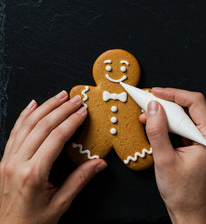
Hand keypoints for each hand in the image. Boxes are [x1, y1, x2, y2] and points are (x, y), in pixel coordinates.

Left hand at [0, 91, 106, 223]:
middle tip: (75, 98)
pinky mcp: (3, 161)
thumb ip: (79, 180)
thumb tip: (99, 163)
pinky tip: (33, 105)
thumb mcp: (59, 205)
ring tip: (59, 96)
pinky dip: (24, 116)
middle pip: (42, 126)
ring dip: (44, 107)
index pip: (56, 137)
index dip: (71, 121)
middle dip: (61, 109)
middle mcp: (18, 163)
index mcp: (34, 173)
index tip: (83, 110)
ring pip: (27, 125)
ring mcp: (8, 160)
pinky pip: (14, 132)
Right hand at [139, 88, 205, 223]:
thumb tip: (153, 107)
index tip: (155, 93)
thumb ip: (157, 131)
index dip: (174, 94)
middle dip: (170, 102)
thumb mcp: (164, 160)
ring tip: (149, 115)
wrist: (191, 214)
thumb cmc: (181, 193)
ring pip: (191, 115)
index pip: (196, 102)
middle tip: (149, 102)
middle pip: (194, 106)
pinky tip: (159, 125)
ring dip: (170, 113)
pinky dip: (174, 123)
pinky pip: (190, 125)